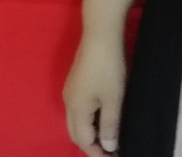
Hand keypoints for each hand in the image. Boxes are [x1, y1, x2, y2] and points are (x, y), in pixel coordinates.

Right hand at [63, 34, 125, 155]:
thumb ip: (110, 126)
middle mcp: (68, 103)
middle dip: (91, 146)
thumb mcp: (113, 100)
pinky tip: (102, 119)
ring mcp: (70, 91)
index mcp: (76, 109)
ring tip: (108, 138)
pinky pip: (78, 111)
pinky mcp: (75, 83)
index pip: (83, 141)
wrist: (100, 36)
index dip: (97, 153)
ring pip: (76, 122)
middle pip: (75, 134)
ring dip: (89, 133)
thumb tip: (108, 147)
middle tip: (110, 152)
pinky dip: (88, 121)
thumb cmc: (108, 69)